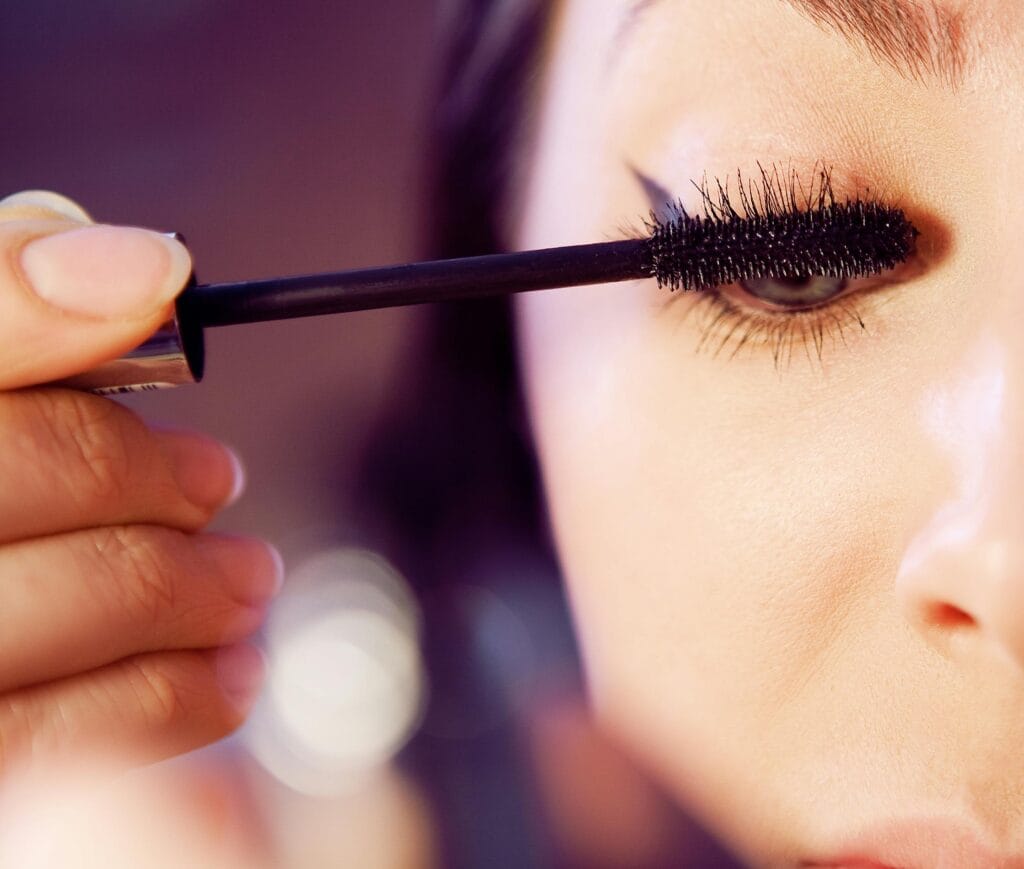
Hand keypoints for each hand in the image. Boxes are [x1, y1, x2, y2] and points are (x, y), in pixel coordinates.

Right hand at [0, 191, 280, 774]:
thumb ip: (10, 308)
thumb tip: (142, 264)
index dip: (49, 302)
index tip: (159, 282)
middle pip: (33, 468)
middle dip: (154, 473)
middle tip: (220, 481)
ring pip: (73, 596)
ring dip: (192, 587)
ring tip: (245, 583)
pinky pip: (72, 731)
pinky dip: (174, 694)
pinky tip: (223, 675)